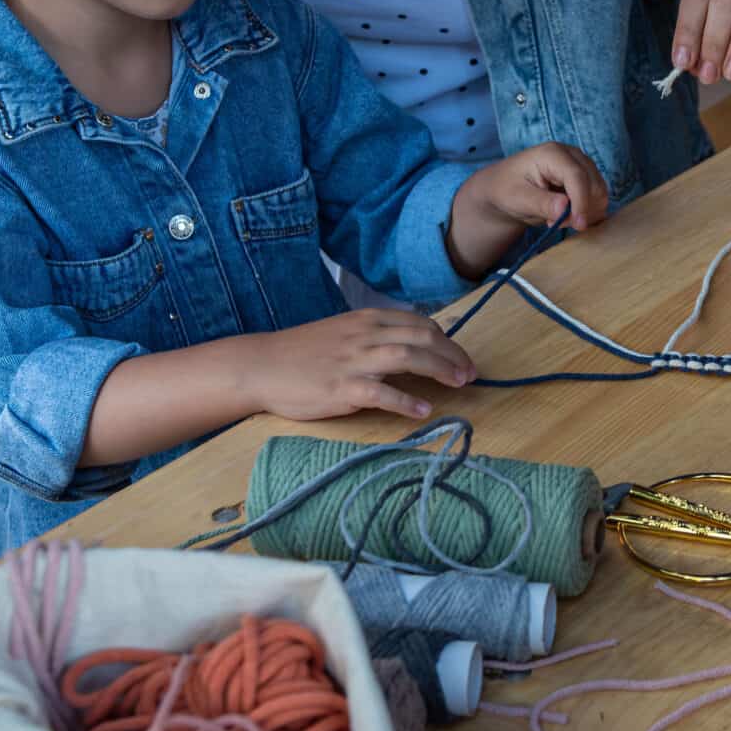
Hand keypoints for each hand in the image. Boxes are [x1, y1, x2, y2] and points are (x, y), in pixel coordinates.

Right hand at [238, 309, 474, 421]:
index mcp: (366, 320)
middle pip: (422, 337)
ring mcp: (353, 361)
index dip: (446, 340)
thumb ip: (375, 337)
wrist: (260, 365)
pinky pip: (382, 393)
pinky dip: (407, 401)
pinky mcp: (342, 388)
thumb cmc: (301, 353)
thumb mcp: (343, 333)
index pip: (419, 323)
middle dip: (452, 354)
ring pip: (408, 357)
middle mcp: (364, 335)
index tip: (461, 357)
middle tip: (470, 373)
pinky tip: (424, 411)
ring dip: (439, 370)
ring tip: (459, 384)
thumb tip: (410, 348)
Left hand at [449, 142, 608, 277]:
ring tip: (557, 219)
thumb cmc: (506, 189)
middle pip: (594, 185)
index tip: (578, 224)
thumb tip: (565, 208)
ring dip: (584, 213)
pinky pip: (598, 199)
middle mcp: (572, 155)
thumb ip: (541, 203)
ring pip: (599, 193)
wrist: (504, 188)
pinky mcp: (586, 178)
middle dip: (580, 210)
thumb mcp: (518, 198)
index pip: (578, 176)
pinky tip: (566, 216)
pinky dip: (587, 212)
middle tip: (554, 223)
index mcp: (553, 153)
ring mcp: (581, 165)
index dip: (581, 202)